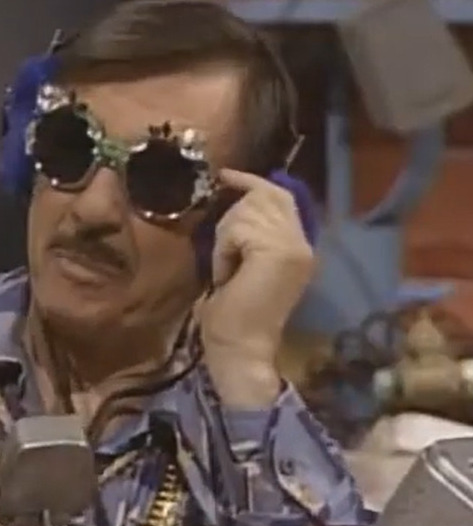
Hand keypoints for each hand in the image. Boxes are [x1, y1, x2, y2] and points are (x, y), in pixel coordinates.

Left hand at [201, 169, 314, 405]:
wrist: (239, 350)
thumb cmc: (233, 318)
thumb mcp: (241, 265)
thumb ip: (249, 236)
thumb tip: (237, 205)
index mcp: (298, 247)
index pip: (280, 196)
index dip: (252, 182)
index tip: (226, 174)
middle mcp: (303, 242)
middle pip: (263, 197)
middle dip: (233, 220)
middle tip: (226, 258)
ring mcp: (294, 246)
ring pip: (246, 211)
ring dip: (226, 241)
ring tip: (229, 273)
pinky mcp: (279, 253)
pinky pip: (237, 230)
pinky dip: (223, 252)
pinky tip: (228, 276)